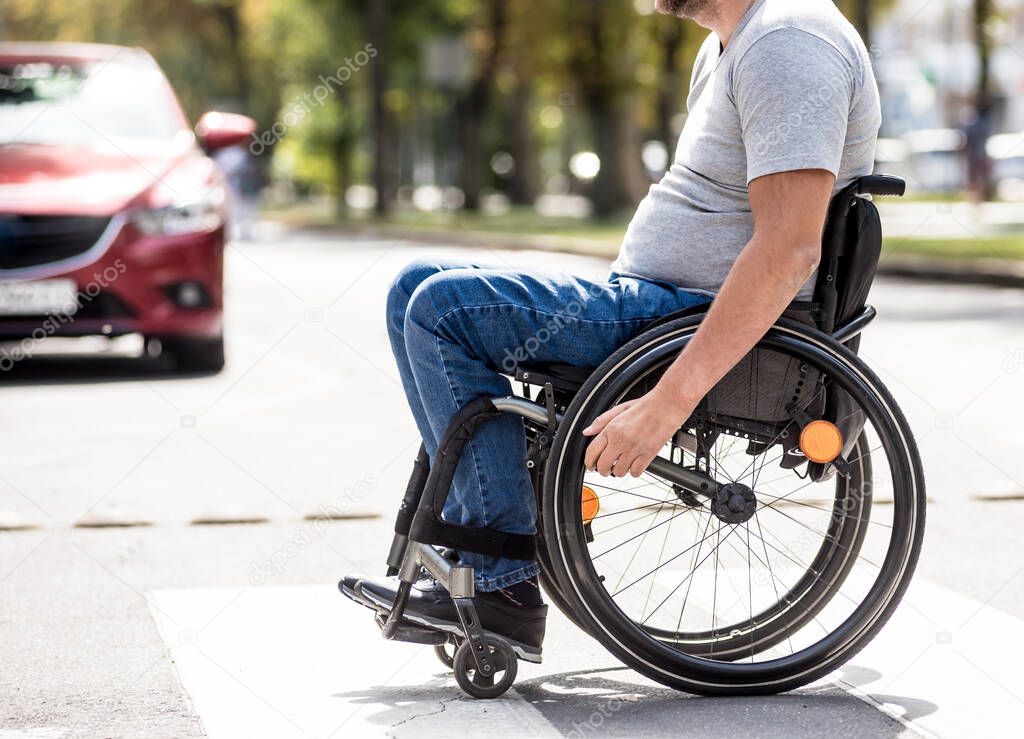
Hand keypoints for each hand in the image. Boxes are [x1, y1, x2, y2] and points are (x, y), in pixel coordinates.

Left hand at [582, 387, 696, 476]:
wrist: (668, 405)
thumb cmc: (646, 406)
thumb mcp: (619, 409)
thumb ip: (601, 421)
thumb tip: (587, 431)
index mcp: (612, 429)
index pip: (592, 451)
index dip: (589, 462)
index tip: (591, 465)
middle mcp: (621, 440)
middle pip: (604, 466)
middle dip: (602, 470)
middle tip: (605, 469)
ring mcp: (635, 449)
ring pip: (619, 472)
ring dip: (618, 471)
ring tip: (621, 464)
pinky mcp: (648, 455)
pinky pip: (635, 472)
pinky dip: (633, 471)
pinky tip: (634, 464)